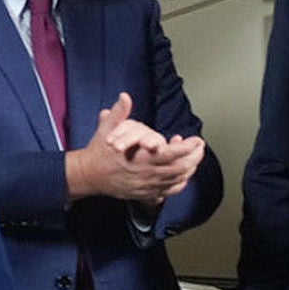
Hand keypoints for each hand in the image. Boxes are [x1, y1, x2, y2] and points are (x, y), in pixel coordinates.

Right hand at [67, 92, 203, 203]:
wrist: (88, 175)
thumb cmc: (99, 152)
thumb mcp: (106, 130)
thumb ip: (119, 113)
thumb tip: (124, 96)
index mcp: (139, 158)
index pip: (170, 154)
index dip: (187, 148)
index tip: (196, 140)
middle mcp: (146, 173)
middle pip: (179, 168)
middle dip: (194, 157)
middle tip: (200, 147)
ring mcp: (147, 185)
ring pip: (177, 179)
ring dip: (190, 168)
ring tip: (195, 158)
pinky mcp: (146, 193)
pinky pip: (170, 190)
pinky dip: (180, 182)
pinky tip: (183, 174)